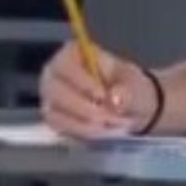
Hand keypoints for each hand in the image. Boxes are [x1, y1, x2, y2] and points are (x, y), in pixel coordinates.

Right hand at [40, 41, 156, 139]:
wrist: (129, 106)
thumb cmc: (128, 86)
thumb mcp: (135, 85)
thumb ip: (128, 91)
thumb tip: (115, 98)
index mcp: (73, 54)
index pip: (65, 65)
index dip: (82, 82)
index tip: (103, 95)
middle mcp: (54, 73)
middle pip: (56, 92)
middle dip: (86, 109)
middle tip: (111, 116)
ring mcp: (50, 96)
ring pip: (57, 113)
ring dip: (87, 123)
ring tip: (112, 123)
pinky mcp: (53, 117)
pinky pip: (61, 127)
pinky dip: (84, 131)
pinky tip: (102, 130)